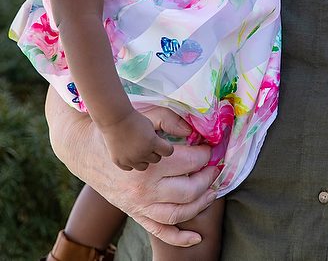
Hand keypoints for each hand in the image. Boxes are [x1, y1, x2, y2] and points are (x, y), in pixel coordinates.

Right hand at [47, 91, 219, 246]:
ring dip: (201, 204)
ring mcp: (139, 205)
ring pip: (178, 214)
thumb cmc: (120, 130)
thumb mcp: (147, 116)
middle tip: (215, 166)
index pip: (191, 161)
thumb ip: (172, 120)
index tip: (212, 147)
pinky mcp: (134, 213)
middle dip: (208, 177)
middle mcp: (145, 189)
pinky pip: (159, 231)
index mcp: (151, 164)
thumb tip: (196, 131)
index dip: (207, 153)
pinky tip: (196, 238)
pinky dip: (179, 238)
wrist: (85, 148)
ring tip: (212, 191)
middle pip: (189, 190)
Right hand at [100, 109, 173, 170]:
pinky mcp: (119, 162)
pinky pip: (130, 168)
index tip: (162, 144)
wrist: (116, 120)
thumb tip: (161, 149)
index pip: (168, 152)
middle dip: (154, 152)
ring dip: (144, 159)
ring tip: (139, 150)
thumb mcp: (151, 126)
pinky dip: (131, 162)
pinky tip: (129, 153)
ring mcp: (130, 159)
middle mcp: (142, 153)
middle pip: (156, 159)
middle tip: (148, 144)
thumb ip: (157, 140)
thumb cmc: (135, 120)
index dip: (166, 147)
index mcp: (152, 143)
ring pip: (144, 166)